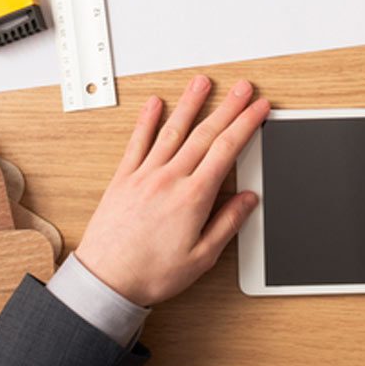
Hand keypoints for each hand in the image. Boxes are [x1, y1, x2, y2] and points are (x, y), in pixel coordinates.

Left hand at [76, 76, 270, 306]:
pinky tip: (154, 104)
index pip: (227, 150)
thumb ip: (228, 224)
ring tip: (203, 83)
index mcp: (193, 197)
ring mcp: (144, 175)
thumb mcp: (202, 258)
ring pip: (173, 131)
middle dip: (229, 107)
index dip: (247, 124)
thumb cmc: (151, 274)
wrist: (105, 282)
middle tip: (244, 88)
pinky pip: (137, 143)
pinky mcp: (123, 179)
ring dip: (190, 104)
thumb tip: (249, 199)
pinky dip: (146, 121)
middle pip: (205, 134)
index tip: (259, 109)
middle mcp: (169, 179)